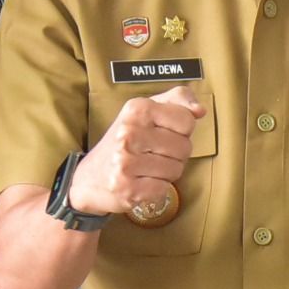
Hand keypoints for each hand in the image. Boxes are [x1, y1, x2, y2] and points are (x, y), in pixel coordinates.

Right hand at [67, 85, 201, 219]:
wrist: (88, 178)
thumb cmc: (124, 142)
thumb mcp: (145, 111)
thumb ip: (177, 100)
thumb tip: (200, 110)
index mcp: (136, 109)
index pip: (186, 120)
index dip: (182, 130)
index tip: (164, 133)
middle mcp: (128, 133)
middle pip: (184, 147)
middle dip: (176, 154)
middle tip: (154, 154)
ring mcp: (126, 162)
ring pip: (176, 170)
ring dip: (167, 172)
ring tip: (147, 168)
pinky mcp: (128, 189)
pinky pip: (164, 188)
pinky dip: (157, 188)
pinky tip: (142, 182)